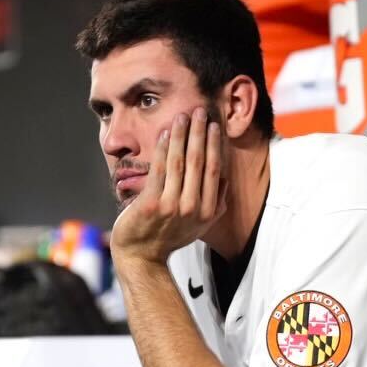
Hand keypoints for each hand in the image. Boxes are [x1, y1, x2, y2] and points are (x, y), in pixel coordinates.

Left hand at [111, 106, 225, 265]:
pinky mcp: (152, 204)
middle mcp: (193, 208)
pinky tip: (165, 133)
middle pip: (199, 162)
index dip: (214, 145)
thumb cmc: (168, 236)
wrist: (141, 256)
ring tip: (183, 116)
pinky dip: (164, 149)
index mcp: (208, 211)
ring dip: (182, 135)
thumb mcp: (200, 224)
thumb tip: (224, 178)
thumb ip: (215, 203)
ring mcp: (172, 207)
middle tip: (200, 111)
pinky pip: (160, 170)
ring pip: (179, 162)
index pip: (214, 170)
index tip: (213, 125)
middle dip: (200, 133)